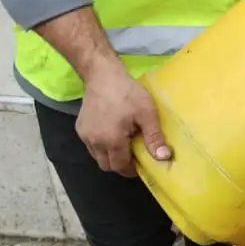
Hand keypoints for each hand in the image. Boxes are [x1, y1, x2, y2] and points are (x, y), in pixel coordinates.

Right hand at [76, 61, 169, 176]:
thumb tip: (163, 158)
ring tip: (125, 143)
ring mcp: (84, 135)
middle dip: (120, 164)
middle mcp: (93, 142)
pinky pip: (91, 145)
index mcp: (110, 141)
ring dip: (110, 156)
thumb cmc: (127, 93)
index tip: (142, 164)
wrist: (102, 75)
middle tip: (135, 155)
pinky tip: (113, 134)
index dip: (131, 169)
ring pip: (97, 156)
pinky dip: (102, 146)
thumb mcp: (147, 113)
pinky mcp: (80, 128)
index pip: (119, 166)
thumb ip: (154, 137)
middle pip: (106, 165)